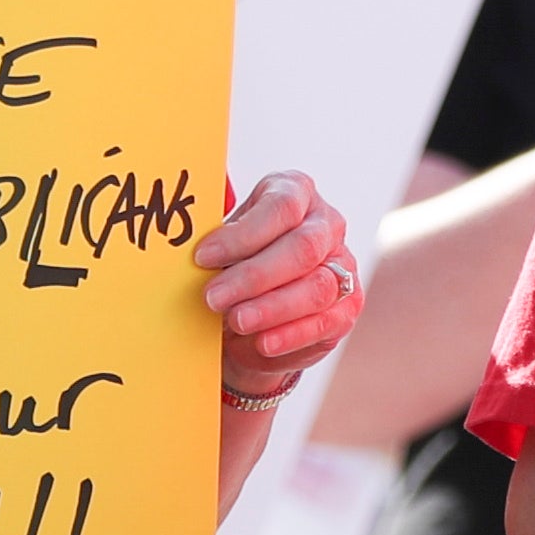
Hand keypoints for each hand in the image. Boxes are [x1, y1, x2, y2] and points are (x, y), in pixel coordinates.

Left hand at [199, 171, 356, 399]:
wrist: (253, 309)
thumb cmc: (234, 262)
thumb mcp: (221, 240)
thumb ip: (211, 230)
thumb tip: (185, 224)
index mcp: (295, 191)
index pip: (280, 207)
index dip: (241, 235)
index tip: (202, 257)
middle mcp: (326, 223)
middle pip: (301, 248)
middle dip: (253, 276)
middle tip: (213, 297)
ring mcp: (343, 264)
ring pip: (315, 287)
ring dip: (270, 308)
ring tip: (234, 320)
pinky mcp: (349, 304)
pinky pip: (325, 321)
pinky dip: (291, 334)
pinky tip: (262, 342)